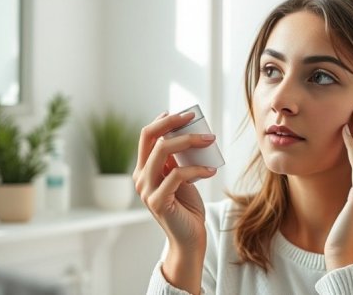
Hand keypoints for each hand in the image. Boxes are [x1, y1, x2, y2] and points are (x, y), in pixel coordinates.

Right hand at [133, 111, 217, 250]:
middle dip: (174, 123)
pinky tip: (212, 171)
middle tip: (196, 118)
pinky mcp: (158, 201)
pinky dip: (197, 168)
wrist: (189, 238)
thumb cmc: (186, 206)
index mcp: (144, 169)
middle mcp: (140, 177)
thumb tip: (188, 134)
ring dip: (189, 140)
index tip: (185, 113)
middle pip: (151, 137)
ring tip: (210, 140)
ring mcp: (146, 190)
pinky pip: (178, 174)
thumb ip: (178, 159)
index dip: (163, 120)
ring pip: (163, 151)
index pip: (146, 136)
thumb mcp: (181, 177)